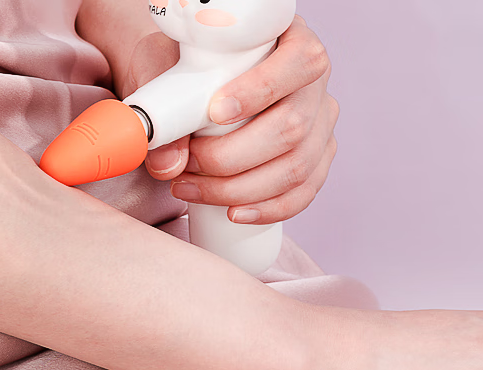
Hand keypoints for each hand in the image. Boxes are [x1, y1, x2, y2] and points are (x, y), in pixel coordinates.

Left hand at [143, 16, 338, 224]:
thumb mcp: (164, 65)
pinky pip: (302, 193)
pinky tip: (234, 213)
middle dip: (233, 158)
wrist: (191, 80)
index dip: (260, 90)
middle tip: (188, 164)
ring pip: (297, 168)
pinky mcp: (315, 159)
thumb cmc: (184, 63)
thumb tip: (169, 162)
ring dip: (240, 190)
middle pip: (293, 128)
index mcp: (292, 42)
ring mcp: (320, 125)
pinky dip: (267, 209)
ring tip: (192, 188)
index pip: (298, 63)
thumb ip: (163, 104)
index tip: (216, 111)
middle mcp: (314, 85)